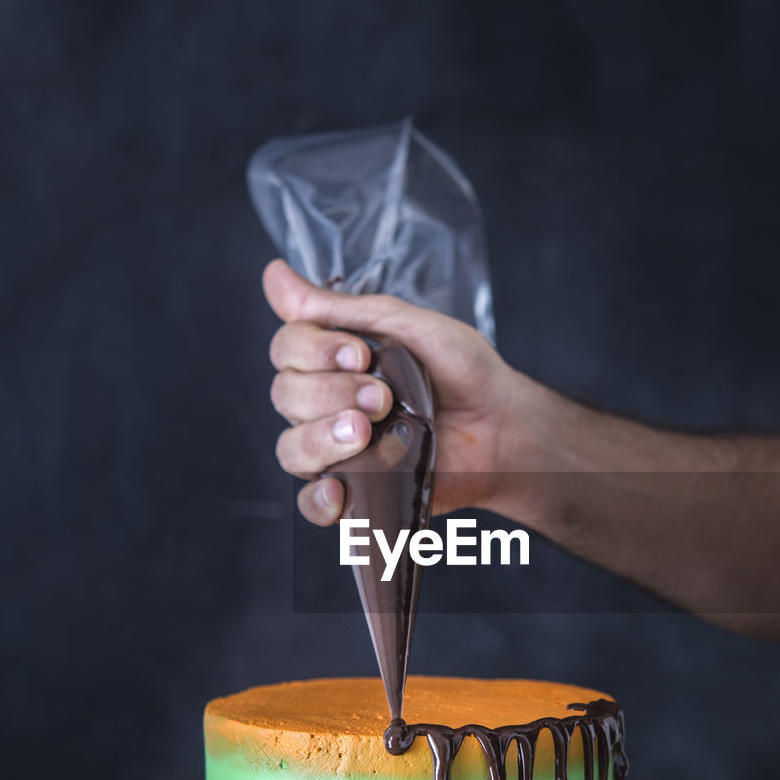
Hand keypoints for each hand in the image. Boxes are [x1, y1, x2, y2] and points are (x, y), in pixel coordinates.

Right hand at [264, 260, 525, 524]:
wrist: (504, 426)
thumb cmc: (463, 371)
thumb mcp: (408, 325)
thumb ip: (343, 308)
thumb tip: (275, 276)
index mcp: (333, 359)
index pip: (287, 348)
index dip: (312, 351)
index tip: (360, 354)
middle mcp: (326, 403)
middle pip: (285, 396)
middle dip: (330, 392)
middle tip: (382, 396)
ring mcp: (338, 449)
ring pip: (291, 449)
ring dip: (321, 438)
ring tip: (366, 432)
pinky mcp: (357, 491)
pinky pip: (312, 504)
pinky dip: (318, 500)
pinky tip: (340, 490)